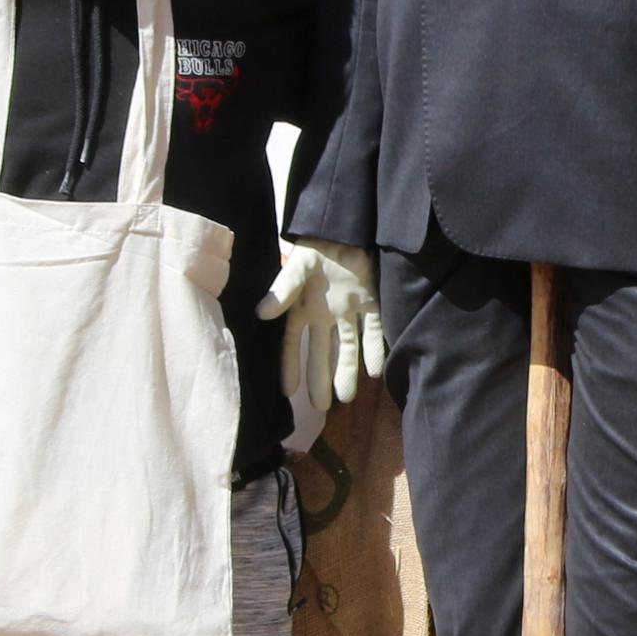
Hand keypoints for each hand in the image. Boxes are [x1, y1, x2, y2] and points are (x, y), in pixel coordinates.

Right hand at [259, 238, 383, 441]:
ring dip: (347, 372)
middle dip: (320, 379)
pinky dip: (375, 349)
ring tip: (346, 398)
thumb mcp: (295, 267)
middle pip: (321, 353)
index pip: (293, 344)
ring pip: (347, 348)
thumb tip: (261, 314)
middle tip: (321, 408)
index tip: (288, 392)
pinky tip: (374, 370)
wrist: (344, 228)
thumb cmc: (314, 248)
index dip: (290, 367)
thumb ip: (282, 290)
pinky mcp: (372, 303)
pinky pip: (373, 330)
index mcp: (302, 308)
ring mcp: (349, 311)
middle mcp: (325, 316)